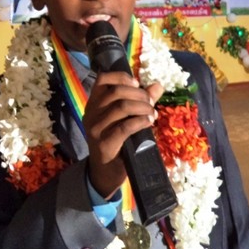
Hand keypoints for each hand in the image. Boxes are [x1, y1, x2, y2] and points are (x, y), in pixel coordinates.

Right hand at [83, 72, 163, 197]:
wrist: (104, 172)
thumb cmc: (116, 141)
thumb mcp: (125, 118)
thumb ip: (140, 100)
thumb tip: (158, 85)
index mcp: (94, 103)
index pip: (102, 79)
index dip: (122, 77)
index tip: (137, 84)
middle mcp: (91, 113)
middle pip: (115, 92)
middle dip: (139, 94)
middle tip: (151, 102)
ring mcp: (96, 128)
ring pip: (121, 107)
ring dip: (142, 107)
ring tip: (152, 113)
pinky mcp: (104, 143)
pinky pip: (125, 127)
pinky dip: (141, 121)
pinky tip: (149, 122)